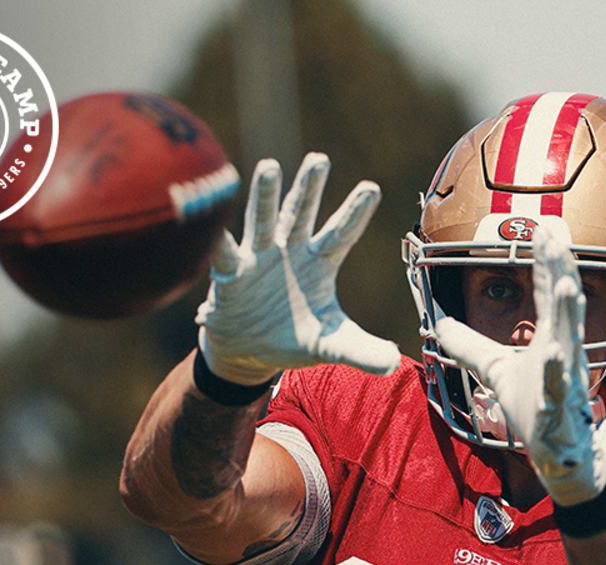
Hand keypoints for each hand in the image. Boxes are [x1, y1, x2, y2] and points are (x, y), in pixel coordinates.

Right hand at [196, 153, 399, 385]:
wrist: (249, 351)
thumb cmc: (294, 338)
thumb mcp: (330, 344)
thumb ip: (361, 350)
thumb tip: (394, 364)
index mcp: (319, 263)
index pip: (341, 235)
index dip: (355, 213)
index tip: (372, 188)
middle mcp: (290, 251)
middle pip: (301, 214)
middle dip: (309, 188)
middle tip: (319, 160)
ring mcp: (259, 257)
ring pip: (263, 221)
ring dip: (265, 197)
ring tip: (269, 167)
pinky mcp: (230, 272)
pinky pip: (223, 252)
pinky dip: (217, 238)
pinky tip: (211, 218)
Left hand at [435, 222, 605, 505]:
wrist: (566, 462)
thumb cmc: (538, 410)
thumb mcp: (497, 372)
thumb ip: (470, 346)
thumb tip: (439, 324)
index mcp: (551, 341)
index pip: (548, 296)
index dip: (546, 263)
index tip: (543, 229)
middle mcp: (565, 354)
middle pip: (563, 307)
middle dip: (561, 272)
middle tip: (557, 237)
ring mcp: (567, 383)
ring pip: (570, 343)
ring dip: (569, 316)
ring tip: (567, 286)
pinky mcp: (562, 413)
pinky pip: (560, 391)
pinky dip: (558, 375)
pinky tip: (556, 356)